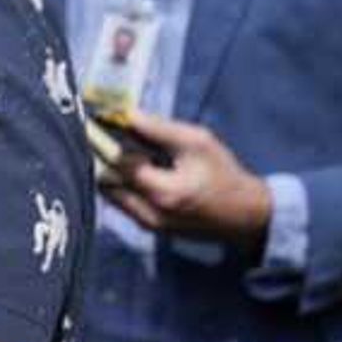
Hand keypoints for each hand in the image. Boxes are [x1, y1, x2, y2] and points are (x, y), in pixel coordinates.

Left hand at [101, 105, 270, 246]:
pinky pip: (119, 201)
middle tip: (102, 135)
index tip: (98, 122)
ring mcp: (145, 224)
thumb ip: (157, 129)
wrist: (243, 214)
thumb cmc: (222, 173)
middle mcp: (149, 213)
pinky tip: (134, 169)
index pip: (116, 163)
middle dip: (101, 156)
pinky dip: (120, 183)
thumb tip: (123, 113)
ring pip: (108, 192)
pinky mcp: (146, 228)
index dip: (103, 140)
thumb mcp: (196, 142)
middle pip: (104, 179)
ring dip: (109, 170)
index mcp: (163, 192)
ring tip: (121, 152)